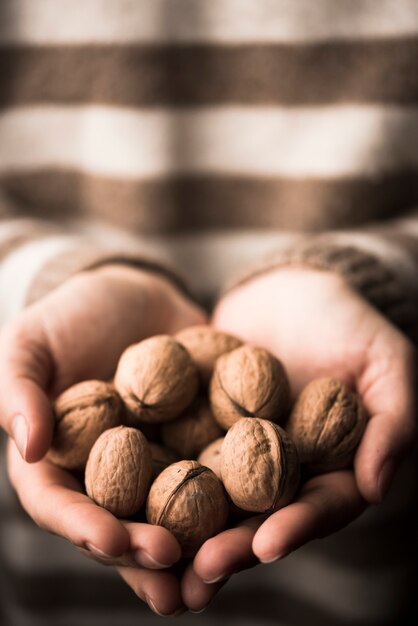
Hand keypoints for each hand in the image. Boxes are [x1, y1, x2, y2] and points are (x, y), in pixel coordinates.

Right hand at [2, 264, 205, 615]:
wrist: (132, 292)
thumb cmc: (69, 315)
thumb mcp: (30, 343)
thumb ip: (19, 391)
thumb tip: (27, 446)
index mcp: (61, 462)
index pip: (62, 504)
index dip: (84, 528)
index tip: (112, 540)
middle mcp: (109, 473)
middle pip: (122, 526)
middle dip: (147, 557)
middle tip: (177, 584)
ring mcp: (158, 461)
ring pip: (173, 514)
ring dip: (196, 550)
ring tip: (221, 574)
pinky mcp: (199, 442)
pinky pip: (217, 472)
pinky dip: (236, 497)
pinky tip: (263, 514)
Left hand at [180, 268, 416, 611]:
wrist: (290, 286)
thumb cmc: (349, 322)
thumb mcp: (386, 362)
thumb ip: (392, 422)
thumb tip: (374, 487)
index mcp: (329, 466)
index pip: (317, 506)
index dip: (295, 528)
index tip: (267, 545)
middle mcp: (281, 468)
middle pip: (258, 516)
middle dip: (231, 544)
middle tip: (200, 570)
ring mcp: (236, 448)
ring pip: (213, 496)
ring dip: (188, 527)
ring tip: (158, 553)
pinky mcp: (199, 424)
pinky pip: (179, 449)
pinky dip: (156, 471)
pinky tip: (128, 491)